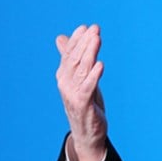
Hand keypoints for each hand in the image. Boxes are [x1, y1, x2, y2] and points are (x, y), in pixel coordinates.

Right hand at [55, 23, 106, 160]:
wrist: (86, 133)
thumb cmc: (84, 103)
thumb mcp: (79, 79)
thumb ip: (72, 59)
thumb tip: (61, 38)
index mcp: (64, 76)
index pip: (69, 54)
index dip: (77, 40)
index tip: (86, 27)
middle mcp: (65, 83)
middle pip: (75, 59)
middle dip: (85, 43)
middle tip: (95, 29)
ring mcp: (72, 94)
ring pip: (81, 70)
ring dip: (90, 53)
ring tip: (97, 39)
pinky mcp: (82, 104)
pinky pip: (88, 87)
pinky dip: (94, 76)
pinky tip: (100, 65)